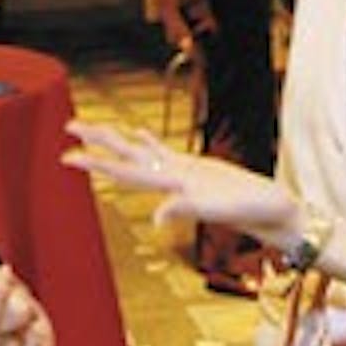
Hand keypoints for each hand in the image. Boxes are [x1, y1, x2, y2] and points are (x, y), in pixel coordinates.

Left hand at [63, 120, 298, 249]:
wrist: (278, 214)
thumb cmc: (256, 212)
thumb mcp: (222, 209)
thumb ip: (189, 209)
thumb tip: (157, 219)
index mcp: (173, 184)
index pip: (124, 171)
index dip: (96, 163)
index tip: (67, 156)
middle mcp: (171, 178)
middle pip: (125, 157)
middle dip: (96, 143)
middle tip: (68, 126)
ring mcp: (182, 173)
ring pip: (141, 151)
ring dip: (116, 139)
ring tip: (94, 127)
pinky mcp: (197, 168)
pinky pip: (164, 151)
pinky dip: (147, 141)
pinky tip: (137, 133)